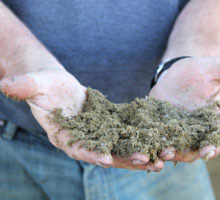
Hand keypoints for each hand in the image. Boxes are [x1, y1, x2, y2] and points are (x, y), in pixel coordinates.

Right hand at [0, 67, 163, 170]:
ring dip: (140, 154)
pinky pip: (127, 136)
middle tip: (147, 160)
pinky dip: (142, 140)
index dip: (90, 154)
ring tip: (160, 160)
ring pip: (120, 149)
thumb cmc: (45, 84)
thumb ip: (24, 86)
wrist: (58, 85)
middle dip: (125, 158)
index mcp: (64, 137)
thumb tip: (5, 84)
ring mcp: (98, 136)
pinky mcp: (110, 127)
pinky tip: (159, 144)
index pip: (77, 149)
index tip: (107, 160)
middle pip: (105, 154)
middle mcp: (83, 142)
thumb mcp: (35, 84)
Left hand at [149, 56, 219, 161]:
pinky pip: (154, 135)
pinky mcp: (159, 124)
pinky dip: (148, 141)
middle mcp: (195, 131)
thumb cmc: (203, 70)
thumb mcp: (217, 69)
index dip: (214, 146)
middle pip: (192, 148)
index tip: (208, 152)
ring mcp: (176, 129)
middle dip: (183, 153)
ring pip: (172, 145)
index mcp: (213, 122)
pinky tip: (139, 142)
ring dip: (164, 151)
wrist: (181, 70)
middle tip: (171, 153)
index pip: (217, 139)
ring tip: (156, 152)